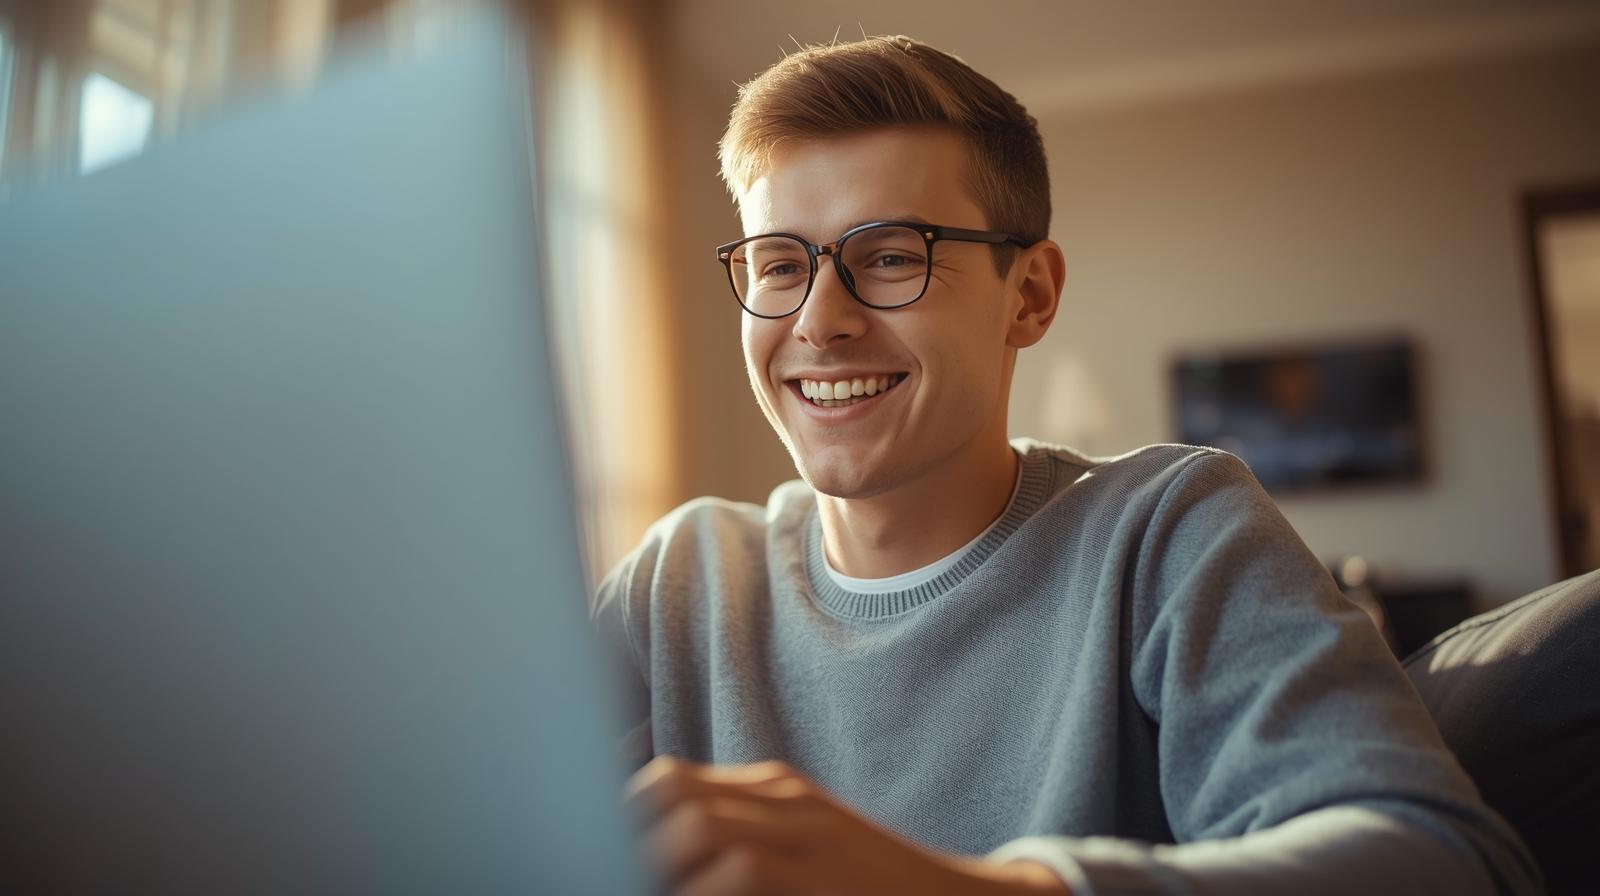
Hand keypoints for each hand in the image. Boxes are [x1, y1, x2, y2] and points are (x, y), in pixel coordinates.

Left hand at [625, 755, 1070, 895]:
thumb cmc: (870, 890)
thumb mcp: (803, 850)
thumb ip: (743, 839)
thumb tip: (661, 846)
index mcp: (773, 791)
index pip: (669, 781)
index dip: (622, 811)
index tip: (591, 840)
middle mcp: (784, 801)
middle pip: (669, 794)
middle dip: (627, 832)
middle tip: (604, 863)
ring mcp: (805, 836)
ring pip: (695, 828)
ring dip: (659, 861)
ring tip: (631, 877)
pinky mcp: (816, 876)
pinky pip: (740, 872)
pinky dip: (706, 886)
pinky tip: (697, 895)